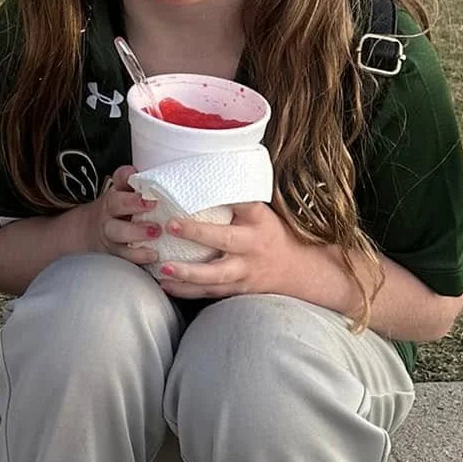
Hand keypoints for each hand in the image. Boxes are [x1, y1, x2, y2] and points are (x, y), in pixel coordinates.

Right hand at [82, 164, 162, 267]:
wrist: (95, 233)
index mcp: (117, 193)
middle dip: (133, 203)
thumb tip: (162, 176)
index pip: (119, 179)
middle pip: (116, 204)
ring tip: (156, 234)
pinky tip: (153, 256)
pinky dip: (139, 256)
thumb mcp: (127, 196)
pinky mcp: (115, 252)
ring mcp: (111, 233)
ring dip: (137, 233)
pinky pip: (125, 255)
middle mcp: (110, 211)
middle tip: (152, 204)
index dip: (126, 176)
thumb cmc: (122, 212)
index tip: (137, 175)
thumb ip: (142, 187)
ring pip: (118, 232)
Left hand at [151, 201, 355, 309]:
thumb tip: (207, 168)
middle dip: (197, 233)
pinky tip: (168, 285)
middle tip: (170, 225)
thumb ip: (238, 197)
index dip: (226, 195)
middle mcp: (252, 245)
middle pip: (225, 240)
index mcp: (258, 220)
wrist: (298, 269)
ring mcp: (246, 270)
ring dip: (188, 273)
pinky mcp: (239, 288)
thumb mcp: (262, 212)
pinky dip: (188, 291)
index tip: (200, 186)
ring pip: (215, 275)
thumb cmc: (271, 234)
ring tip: (164, 268)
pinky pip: (211, 292)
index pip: (245, 203)